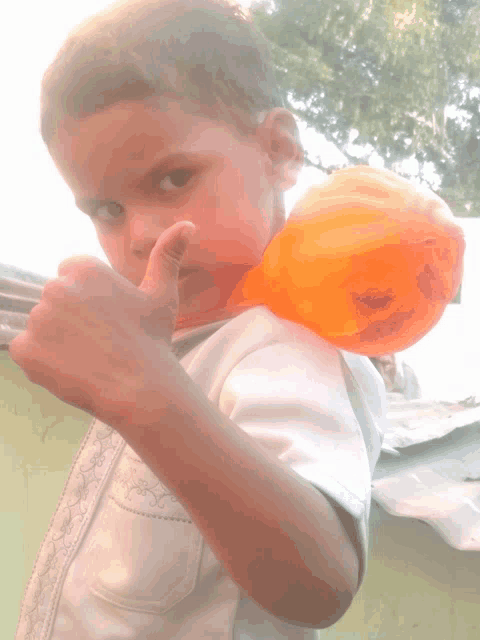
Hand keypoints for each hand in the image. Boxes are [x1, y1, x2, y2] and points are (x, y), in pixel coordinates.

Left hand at [8, 221, 195, 421]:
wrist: (139, 387)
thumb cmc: (151, 339)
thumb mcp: (162, 293)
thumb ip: (167, 254)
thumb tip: (188, 224)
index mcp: (83, 268)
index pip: (70, 274)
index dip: (89, 298)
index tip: (107, 318)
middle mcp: (55, 287)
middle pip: (55, 300)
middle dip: (71, 317)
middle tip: (100, 340)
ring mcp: (37, 319)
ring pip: (42, 326)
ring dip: (57, 339)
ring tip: (88, 356)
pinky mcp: (25, 349)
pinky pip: (27, 351)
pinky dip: (43, 361)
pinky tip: (71, 368)